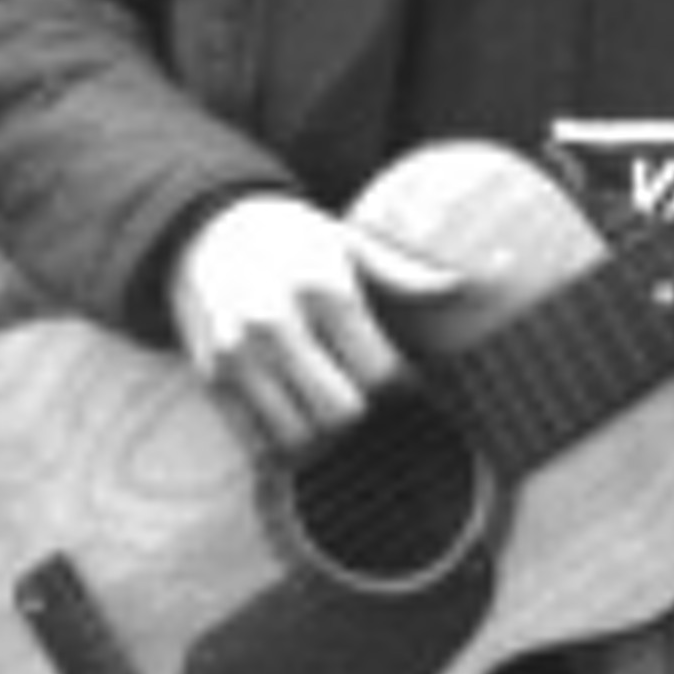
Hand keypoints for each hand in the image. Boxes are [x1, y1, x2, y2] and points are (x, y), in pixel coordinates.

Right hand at [167, 194, 462, 452]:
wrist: (203, 230)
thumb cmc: (292, 238)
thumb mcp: (348, 241)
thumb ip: (405, 272)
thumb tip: (469, 283)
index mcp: (321, 288)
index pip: (381, 372)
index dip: (402, 381)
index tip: (404, 374)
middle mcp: (274, 324)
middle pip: (342, 413)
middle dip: (365, 408)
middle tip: (364, 388)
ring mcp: (237, 356)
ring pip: (299, 438)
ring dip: (324, 431)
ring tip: (331, 400)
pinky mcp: (210, 379)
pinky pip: (256, 443)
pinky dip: (282, 443)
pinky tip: (297, 414)